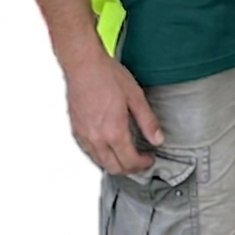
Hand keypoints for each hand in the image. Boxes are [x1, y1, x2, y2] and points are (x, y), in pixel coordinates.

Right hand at [65, 54, 163, 174]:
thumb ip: (147, 121)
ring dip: (115, 164)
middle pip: (114, 168)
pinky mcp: (76, 130)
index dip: (142, 165)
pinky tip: (108, 147)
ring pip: (100, 163)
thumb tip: (158, 139)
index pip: (130, 162)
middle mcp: (97, 139)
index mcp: (114, 132)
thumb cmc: (107, 76)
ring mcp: (84, 136)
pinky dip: (101, 156)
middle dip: (130, 169)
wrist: (83, 65)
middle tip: (140, 162)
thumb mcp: (135, 96)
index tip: (149, 159)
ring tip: (126, 156)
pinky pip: (89, 152)